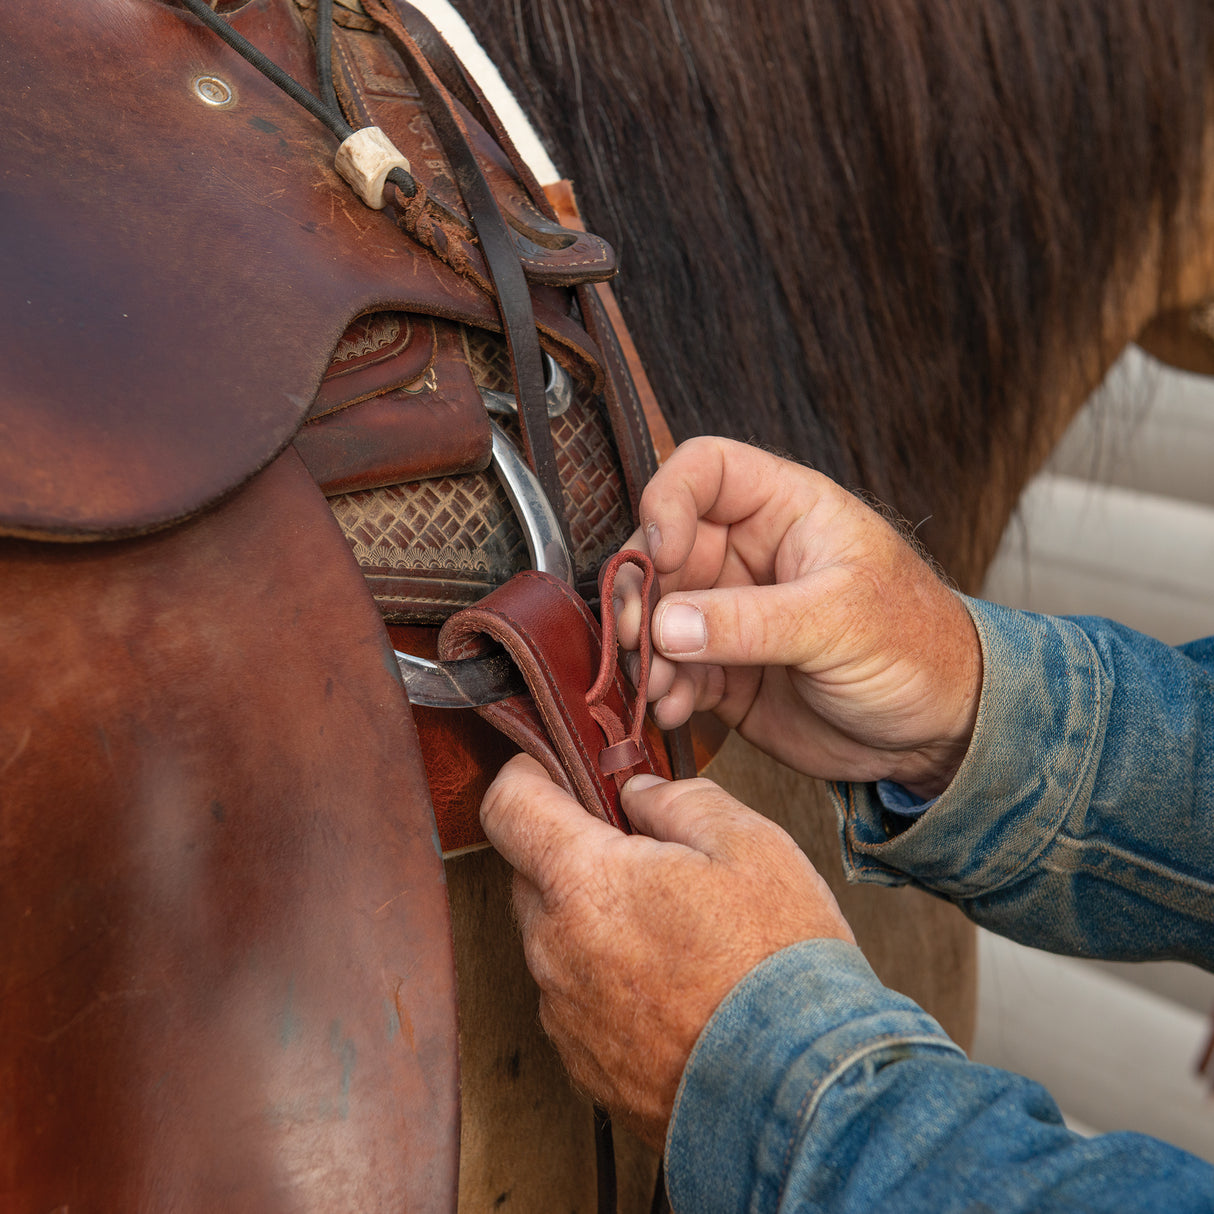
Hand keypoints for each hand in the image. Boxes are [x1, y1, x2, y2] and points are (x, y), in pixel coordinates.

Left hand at [480, 753, 853, 1149]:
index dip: (527, 776)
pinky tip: (672, 985)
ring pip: (555, 937)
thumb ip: (680, 800)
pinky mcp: (583, 1063)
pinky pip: (575, 997)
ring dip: (593, 920)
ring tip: (673, 931)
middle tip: (644, 854)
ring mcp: (564, 1013)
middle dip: (574, 852)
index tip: (556, 772)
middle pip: (530, 873)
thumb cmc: (777, 966)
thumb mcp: (750, 845)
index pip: (507, 807)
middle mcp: (555, 948)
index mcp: (585, 882)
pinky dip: (607, 979)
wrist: (798, 1096)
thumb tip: (639, 795)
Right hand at [615, 437, 981, 797]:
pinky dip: (662, 689)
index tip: (661, 552)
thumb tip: (665, 626)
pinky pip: (672, 670)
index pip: (704, 470)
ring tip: (657, 687)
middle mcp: (749, 554)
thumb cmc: (916, 647)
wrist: (938, 731)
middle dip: (640, 591)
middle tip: (636, 634)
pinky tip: (674, 709)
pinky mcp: (725, 670)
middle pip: (662, 547)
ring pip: (656, 613)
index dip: (669, 499)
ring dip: (643, 650)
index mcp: (787, 510)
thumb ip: (751, 621)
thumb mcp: (841, 621)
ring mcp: (731, 614)